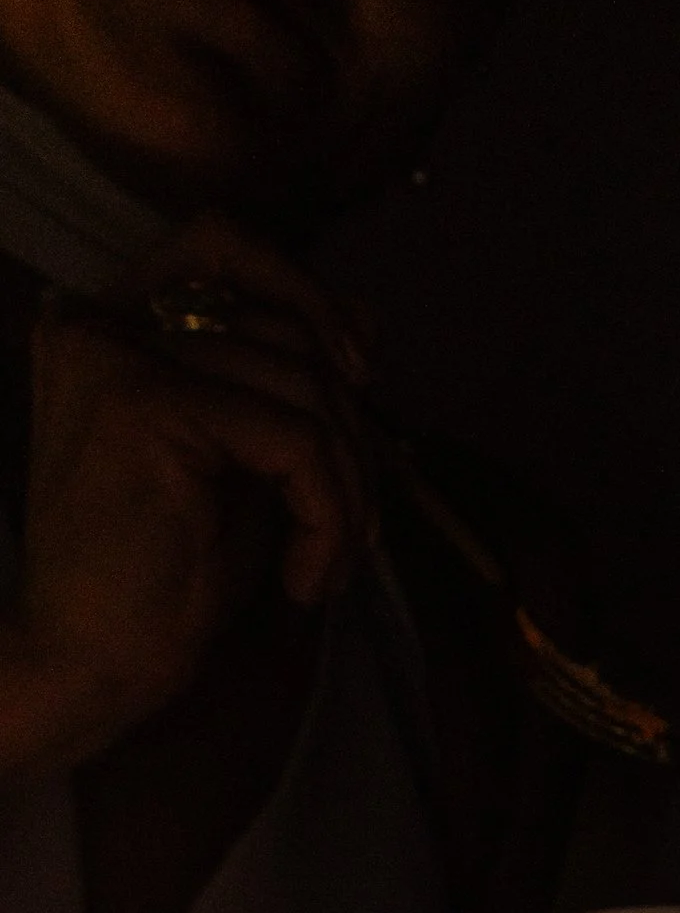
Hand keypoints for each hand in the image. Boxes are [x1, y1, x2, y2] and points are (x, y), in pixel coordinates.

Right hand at [0, 214, 374, 784]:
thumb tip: (362, 324)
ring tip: (326, 565)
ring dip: (348, 489)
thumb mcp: (239, 467)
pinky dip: (328, 516)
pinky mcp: (145, 404)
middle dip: (349, 423)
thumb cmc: (156, 588)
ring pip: (303, 384)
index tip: (362, 377)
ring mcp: (114, 354)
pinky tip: (304, 583)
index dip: (306, 292)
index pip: (220, 242)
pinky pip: (295, 439)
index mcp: (105, 327)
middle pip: (280, 320)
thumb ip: (283, 388)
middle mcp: (96, 322)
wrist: (84, 671)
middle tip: (356, 520)